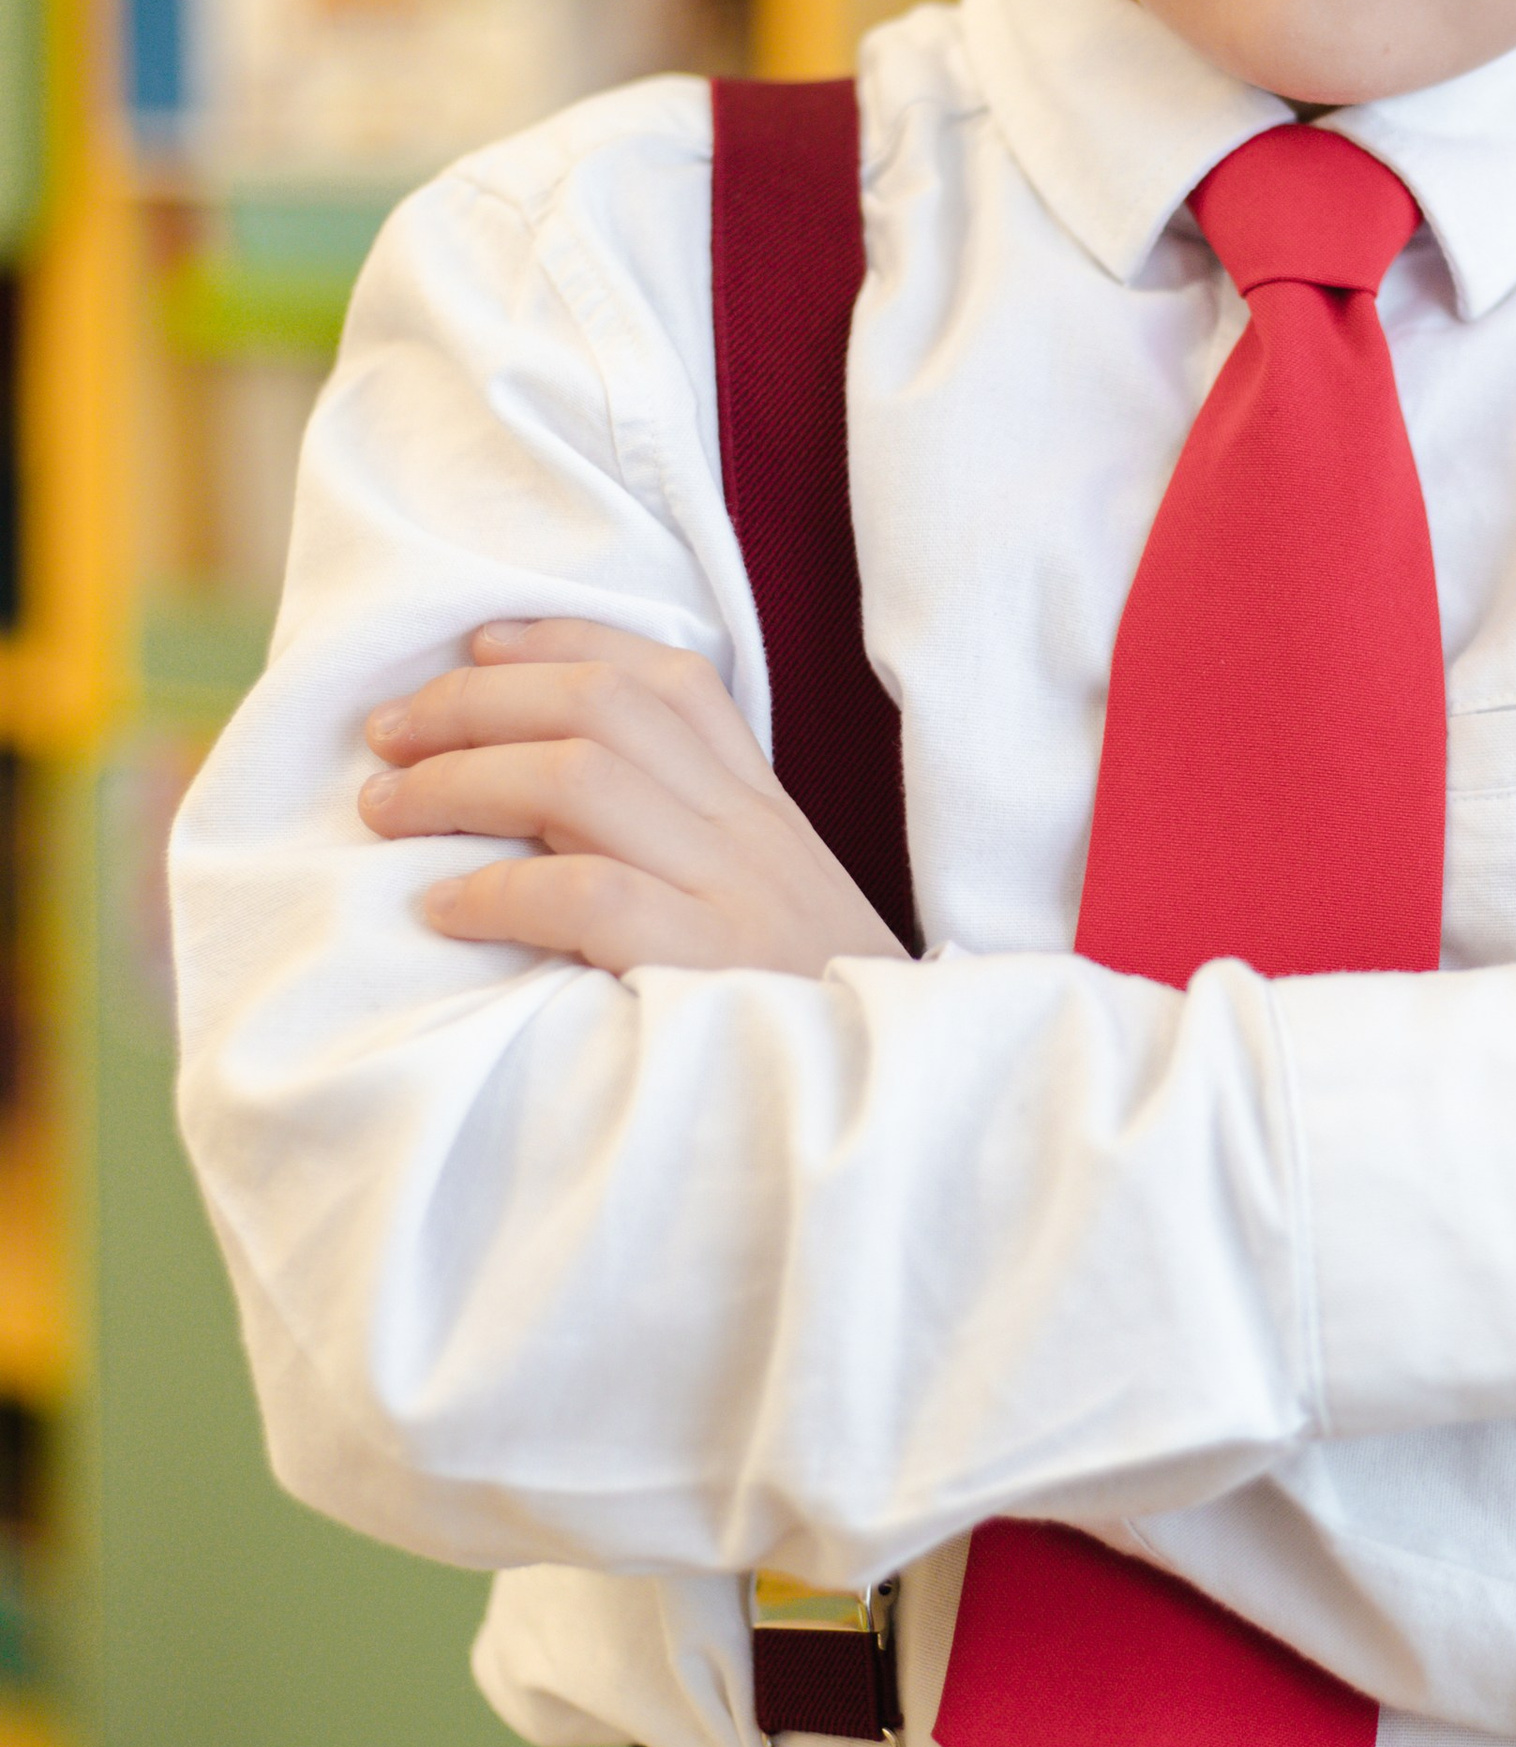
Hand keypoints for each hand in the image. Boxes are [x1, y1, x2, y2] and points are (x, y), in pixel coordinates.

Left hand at [360, 619, 909, 978]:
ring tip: (387, 810)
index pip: (668, 677)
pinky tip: (444, 908)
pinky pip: (587, 895)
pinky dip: (497, 892)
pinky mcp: (711, 967)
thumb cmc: (801, 1016)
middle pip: (603, 707)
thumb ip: (688, 845)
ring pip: (582, 776)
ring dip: (460, 781)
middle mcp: (752, 831)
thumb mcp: (766, 906)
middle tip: (386, 737)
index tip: (474, 646)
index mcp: (763, 807)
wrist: (899, 1105)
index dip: (561, 641)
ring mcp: (735, 894)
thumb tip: (537, 798)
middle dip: (476, 704)